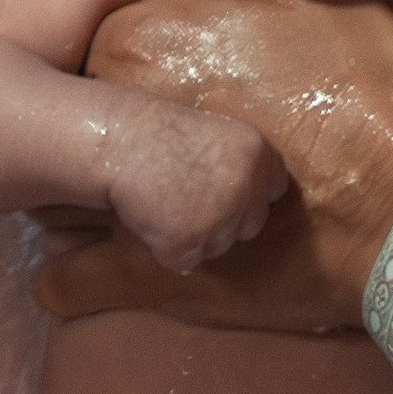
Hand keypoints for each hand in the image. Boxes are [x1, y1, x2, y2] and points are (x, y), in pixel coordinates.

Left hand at [34, 0, 392, 329]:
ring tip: (152, 204)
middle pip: (81, 120)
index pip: (99, 46)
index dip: (141, 72)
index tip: (183, 90)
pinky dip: (73, 278)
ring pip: (65, 197)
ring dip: (94, 200)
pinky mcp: (148, 276)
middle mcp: (120, 117)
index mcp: (146, 40)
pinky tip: (98, 270)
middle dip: (113, 132)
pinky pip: (70, 280)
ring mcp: (127, 199)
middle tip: (174, 147)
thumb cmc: (380, 93)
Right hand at [101, 103, 288, 274]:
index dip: (249, 195)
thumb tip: (255, 203)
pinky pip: (186, 259)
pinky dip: (167, 248)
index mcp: (259, 155)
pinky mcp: (189, 243)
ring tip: (166, 205)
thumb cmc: (160, 134)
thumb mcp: (218, 136)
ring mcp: (220, 219)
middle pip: (250, 224)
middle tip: (188, 198)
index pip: (274, 190)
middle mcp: (246, 189)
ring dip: (196, 235)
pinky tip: (152, 220)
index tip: (227, 192)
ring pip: (219, 245)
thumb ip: (242, 167)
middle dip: (225, 219)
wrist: (118, 142)